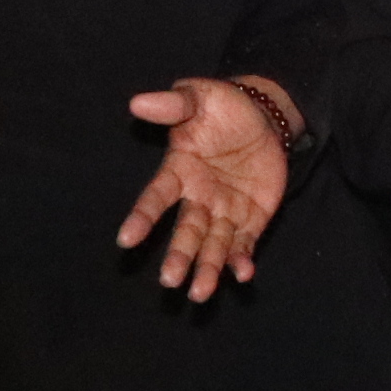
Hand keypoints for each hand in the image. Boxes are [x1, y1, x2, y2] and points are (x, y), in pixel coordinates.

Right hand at [116, 76, 291, 301]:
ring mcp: (224, 211)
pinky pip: (245, 243)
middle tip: (169, 281)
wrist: (264, 117)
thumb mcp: (200, 97)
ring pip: (213, 244)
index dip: (142, 217)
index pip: (157, 197)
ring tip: (199, 294)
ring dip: (207, 268)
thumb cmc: (224, 107)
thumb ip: (174, 104)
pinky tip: (243, 275)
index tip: (125, 240)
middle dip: (178, 255)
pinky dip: (243, 260)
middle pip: (186, 231)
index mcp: (179, 171)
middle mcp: (198, 197)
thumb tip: (138, 102)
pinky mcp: (250, 218)